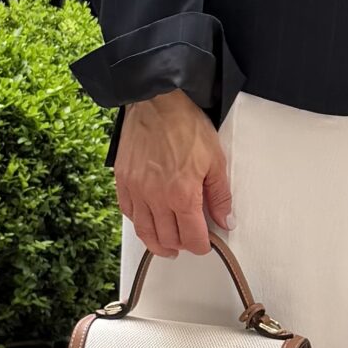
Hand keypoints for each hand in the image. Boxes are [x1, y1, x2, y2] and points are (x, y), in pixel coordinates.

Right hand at [116, 90, 233, 256]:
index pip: (192, 237)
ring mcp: (136, 191)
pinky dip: (139, 223)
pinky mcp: (123, 182)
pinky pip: (128, 213)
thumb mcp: (215, 160)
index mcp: (182, 195)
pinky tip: (147, 222)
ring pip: (145, 232)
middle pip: (167, 239)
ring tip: (167, 246)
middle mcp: (156, 198)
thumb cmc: (186, 125)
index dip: (201, 246)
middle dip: (181, 246)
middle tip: (189, 242)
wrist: (157, 101)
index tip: (206, 243)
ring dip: (158, 244)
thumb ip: (220, 195)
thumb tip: (225, 221)